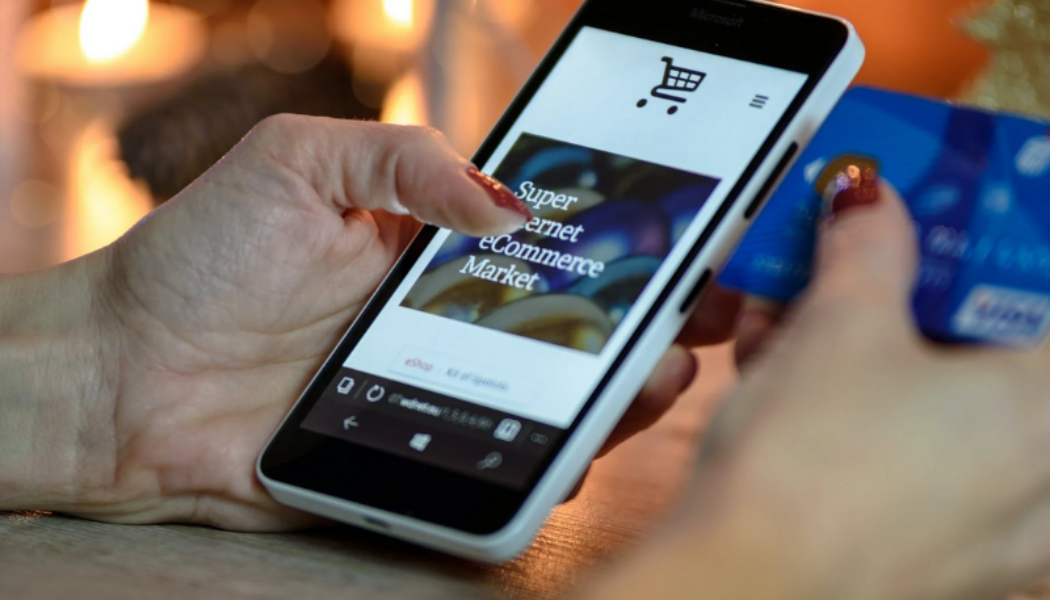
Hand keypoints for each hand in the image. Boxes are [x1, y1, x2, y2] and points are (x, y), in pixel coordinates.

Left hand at [0, 116, 737, 529]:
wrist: (121, 374)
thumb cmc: (201, 257)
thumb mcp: (301, 163)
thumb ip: (406, 161)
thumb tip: (510, 203)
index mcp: (436, 247)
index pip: (551, 241)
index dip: (625, 239)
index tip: (687, 237)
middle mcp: (451, 320)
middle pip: (574, 326)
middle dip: (652, 320)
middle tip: (705, 312)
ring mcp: (440, 390)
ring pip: (555, 400)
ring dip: (621, 391)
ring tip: (661, 371)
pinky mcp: (417, 452)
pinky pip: (499, 465)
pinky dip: (547, 462)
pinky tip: (576, 445)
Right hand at [584, 172, 1049, 599]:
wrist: (743, 590)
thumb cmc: (809, 469)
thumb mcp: (837, 328)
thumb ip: (868, 248)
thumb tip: (868, 197)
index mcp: (1046, 402)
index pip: (1041, 294)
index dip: (994, 246)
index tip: (946, 225)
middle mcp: (1044, 472)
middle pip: (993, 351)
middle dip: (919, 300)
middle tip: (864, 271)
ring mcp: (998, 525)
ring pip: (951, 410)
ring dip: (881, 358)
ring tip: (795, 331)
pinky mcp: (943, 556)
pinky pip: (923, 463)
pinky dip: (872, 420)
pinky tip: (791, 394)